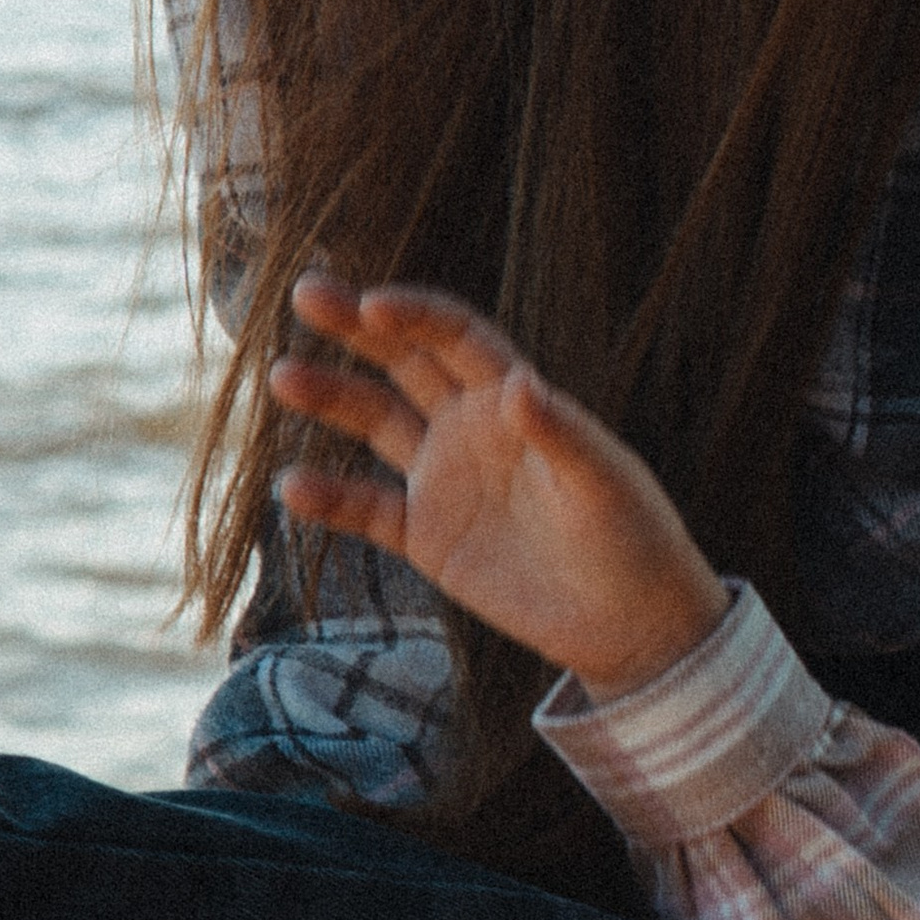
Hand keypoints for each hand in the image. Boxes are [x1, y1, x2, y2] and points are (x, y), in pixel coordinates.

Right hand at [270, 279, 727, 702]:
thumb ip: (559, 435)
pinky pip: (368, 508)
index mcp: (515, 400)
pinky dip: (331, 498)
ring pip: (375, 422)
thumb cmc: (634, 541)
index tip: (371, 305)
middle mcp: (471, 427)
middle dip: (355, 327)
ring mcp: (444, 479)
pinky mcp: (427, 536)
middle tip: (305, 294)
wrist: (631, 625)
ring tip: (284, 377)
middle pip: (403, 362)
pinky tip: (292, 486)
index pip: (456, 339)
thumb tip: (520, 384)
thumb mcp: (603, 485)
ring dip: (331, 398)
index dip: (414, 316)